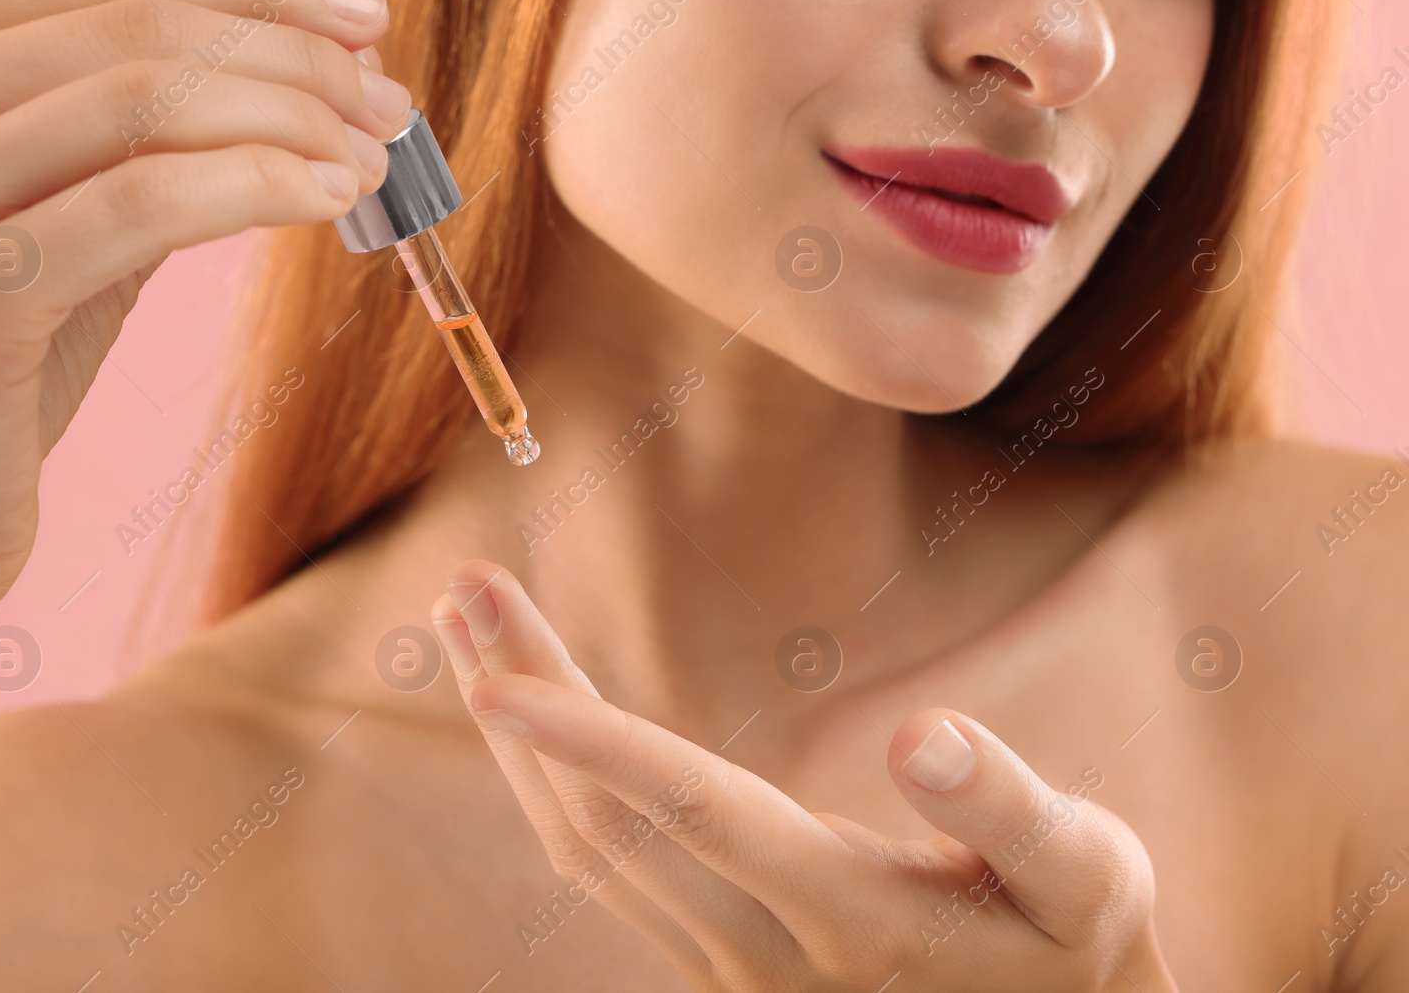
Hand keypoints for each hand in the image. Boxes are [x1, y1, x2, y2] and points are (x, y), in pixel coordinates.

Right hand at [0, 0, 407, 631]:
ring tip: (372, 157)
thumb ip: (149, 137)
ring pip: (151, 100)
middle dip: (298, 60)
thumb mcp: (65, 212)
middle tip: (389, 104)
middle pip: (145, 31)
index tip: (366, 21)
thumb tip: (313, 77)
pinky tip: (327, 198)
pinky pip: (143, 205)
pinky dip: (258, 187)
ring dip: (294, 119)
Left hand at [430, 561, 1177, 991]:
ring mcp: (722, 965)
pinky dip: (549, 778)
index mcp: (847, 917)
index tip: (499, 675)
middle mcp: (758, 951)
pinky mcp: (708, 956)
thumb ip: (1010, 810)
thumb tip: (928, 737)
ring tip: (469, 628)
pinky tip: (528, 717)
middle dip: (524, 700)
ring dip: (519, 736)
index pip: (695, 814)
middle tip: (464, 589)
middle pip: (607, 821)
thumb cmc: (1070, 943)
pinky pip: (601, 866)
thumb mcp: (1082, 876)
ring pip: (585, 850)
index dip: (591, 742)